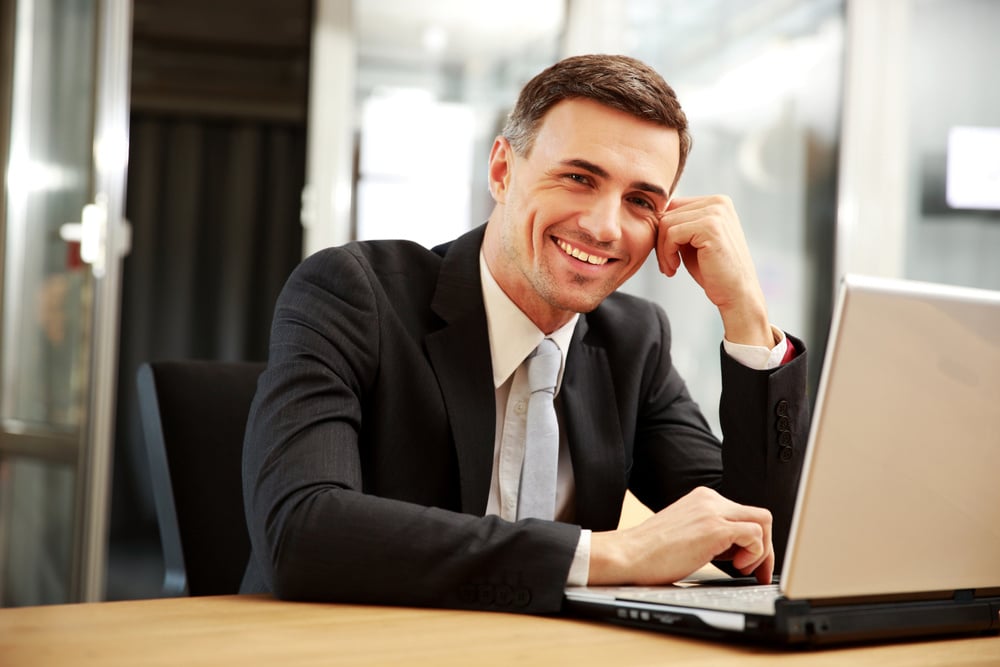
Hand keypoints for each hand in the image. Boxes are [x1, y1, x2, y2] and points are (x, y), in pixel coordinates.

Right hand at [588, 486, 773, 585]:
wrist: (628, 555)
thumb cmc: (651, 552)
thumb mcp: (687, 532)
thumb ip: (711, 532)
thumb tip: (738, 550)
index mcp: (703, 498)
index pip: (745, 513)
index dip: (755, 541)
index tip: (751, 564)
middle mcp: (710, 499)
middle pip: (760, 515)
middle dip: (765, 547)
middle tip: (758, 572)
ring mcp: (712, 511)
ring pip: (763, 522)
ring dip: (761, 551)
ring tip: (742, 569)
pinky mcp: (714, 527)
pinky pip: (755, 535)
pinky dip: (755, 554)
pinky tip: (735, 566)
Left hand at [656, 195, 771, 346]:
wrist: (737, 294)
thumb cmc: (713, 271)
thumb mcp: (693, 242)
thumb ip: (679, 225)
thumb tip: (652, 214)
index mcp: (716, 202)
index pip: (674, 206)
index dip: (664, 232)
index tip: (666, 255)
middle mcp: (718, 202)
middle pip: (668, 212)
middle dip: (660, 241)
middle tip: (666, 265)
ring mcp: (716, 212)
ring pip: (666, 223)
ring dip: (662, 249)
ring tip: (670, 268)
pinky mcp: (710, 227)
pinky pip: (672, 234)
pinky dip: (667, 253)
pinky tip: (675, 268)